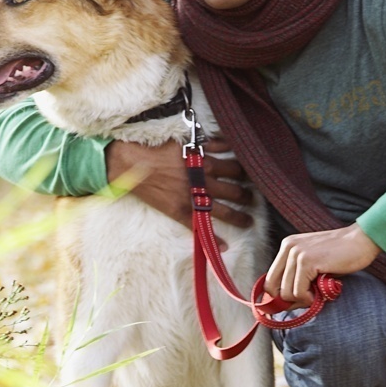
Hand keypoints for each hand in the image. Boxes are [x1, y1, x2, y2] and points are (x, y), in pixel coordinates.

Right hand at [105, 134, 252, 234]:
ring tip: (249, 221)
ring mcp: (191, 198)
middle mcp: (202, 181)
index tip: (255, 176)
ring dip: (239, 216)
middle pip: (234, 190)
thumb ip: (208, 143)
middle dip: (247, 196)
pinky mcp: (179, 211)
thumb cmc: (156, 148)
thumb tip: (226, 142)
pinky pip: (199, 227)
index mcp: (205, 162)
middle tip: (254, 199)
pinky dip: (213, 238)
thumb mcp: (186, 140)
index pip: (236, 168)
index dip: (248, 172)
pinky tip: (224, 245)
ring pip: (223, 210)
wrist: (130, 162)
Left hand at [265, 223, 379, 302]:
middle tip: (308, 300)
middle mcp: (288, 248)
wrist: (362, 240)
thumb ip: (297, 278)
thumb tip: (284, 305)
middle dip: (289, 301)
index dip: (278, 297)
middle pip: (274, 288)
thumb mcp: (314, 264)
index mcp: (287, 246)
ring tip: (318, 294)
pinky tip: (321, 293)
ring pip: (286, 292)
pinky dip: (309, 298)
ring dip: (302, 300)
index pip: (269, 279)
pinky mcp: (307, 261)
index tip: (292, 304)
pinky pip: (299, 291)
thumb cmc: (342, 256)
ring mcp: (296, 253)